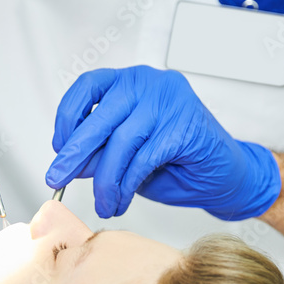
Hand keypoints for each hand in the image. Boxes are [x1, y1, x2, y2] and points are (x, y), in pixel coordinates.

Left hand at [46, 66, 280, 219]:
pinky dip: (127, 184)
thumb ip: (99, 151)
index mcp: (131, 81)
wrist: (224, 175)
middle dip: (76, 152)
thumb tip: (69, 161)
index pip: (88, 87)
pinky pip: (143, 158)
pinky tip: (121, 199)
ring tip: (102, 202)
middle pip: (101, 117)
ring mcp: (169, 101)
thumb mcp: (126, 154)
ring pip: (122, 142)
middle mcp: (149, 83)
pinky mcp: (184, 126)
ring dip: (106, 179)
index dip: (68, 117)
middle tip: (58, 178)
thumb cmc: (176, 161)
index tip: (60, 146)